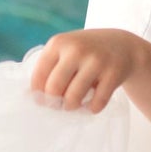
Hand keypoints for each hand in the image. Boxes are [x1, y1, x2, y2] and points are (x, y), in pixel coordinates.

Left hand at [28, 28, 143, 113]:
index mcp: (58, 43)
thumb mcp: (65, 50)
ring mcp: (96, 61)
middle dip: (54, 103)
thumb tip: (27, 98)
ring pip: (73, 98)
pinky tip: (92, 103)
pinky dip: (92, 108)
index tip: (45, 101)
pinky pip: (97, 103)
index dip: (39, 95)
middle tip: (60, 105)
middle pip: (53, 89)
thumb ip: (48, 69)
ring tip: (74, 105)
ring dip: (72, 107)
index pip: (38, 78)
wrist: (123, 45)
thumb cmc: (86, 52)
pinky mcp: (113, 74)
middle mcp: (76, 49)